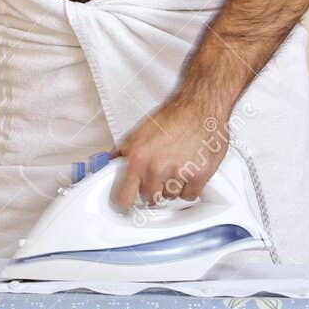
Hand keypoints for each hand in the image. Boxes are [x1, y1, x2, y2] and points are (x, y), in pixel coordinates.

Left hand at [110, 94, 228, 211]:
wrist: (200, 106)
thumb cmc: (172, 115)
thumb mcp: (138, 132)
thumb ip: (122, 152)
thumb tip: (108, 165)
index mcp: (137, 159)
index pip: (122, 198)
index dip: (124, 202)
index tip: (127, 202)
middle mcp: (156, 168)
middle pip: (149, 199)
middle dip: (152, 189)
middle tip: (158, 174)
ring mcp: (178, 173)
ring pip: (170, 197)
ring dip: (172, 188)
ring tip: (175, 167)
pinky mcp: (199, 175)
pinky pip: (189, 196)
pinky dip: (189, 188)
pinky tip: (188, 172)